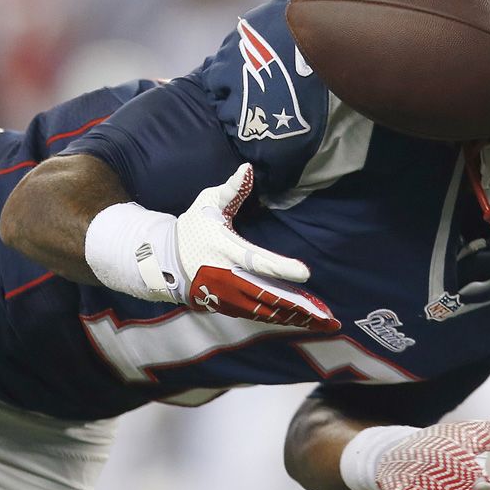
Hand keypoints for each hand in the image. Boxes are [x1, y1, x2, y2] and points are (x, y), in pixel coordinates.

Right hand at [138, 163, 339, 332]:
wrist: (165, 260)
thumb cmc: (192, 227)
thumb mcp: (207, 203)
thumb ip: (230, 190)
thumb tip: (247, 168)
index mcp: (226, 250)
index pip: (258, 261)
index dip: (281, 268)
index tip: (305, 272)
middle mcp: (227, 277)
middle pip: (266, 295)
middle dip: (296, 306)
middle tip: (324, 314)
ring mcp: (226, 296)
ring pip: (264, 310)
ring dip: (292, 316)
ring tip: (321, 321)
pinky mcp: (227, 306)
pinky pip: (257, 315)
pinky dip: (279, 319)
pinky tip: (301, 321)